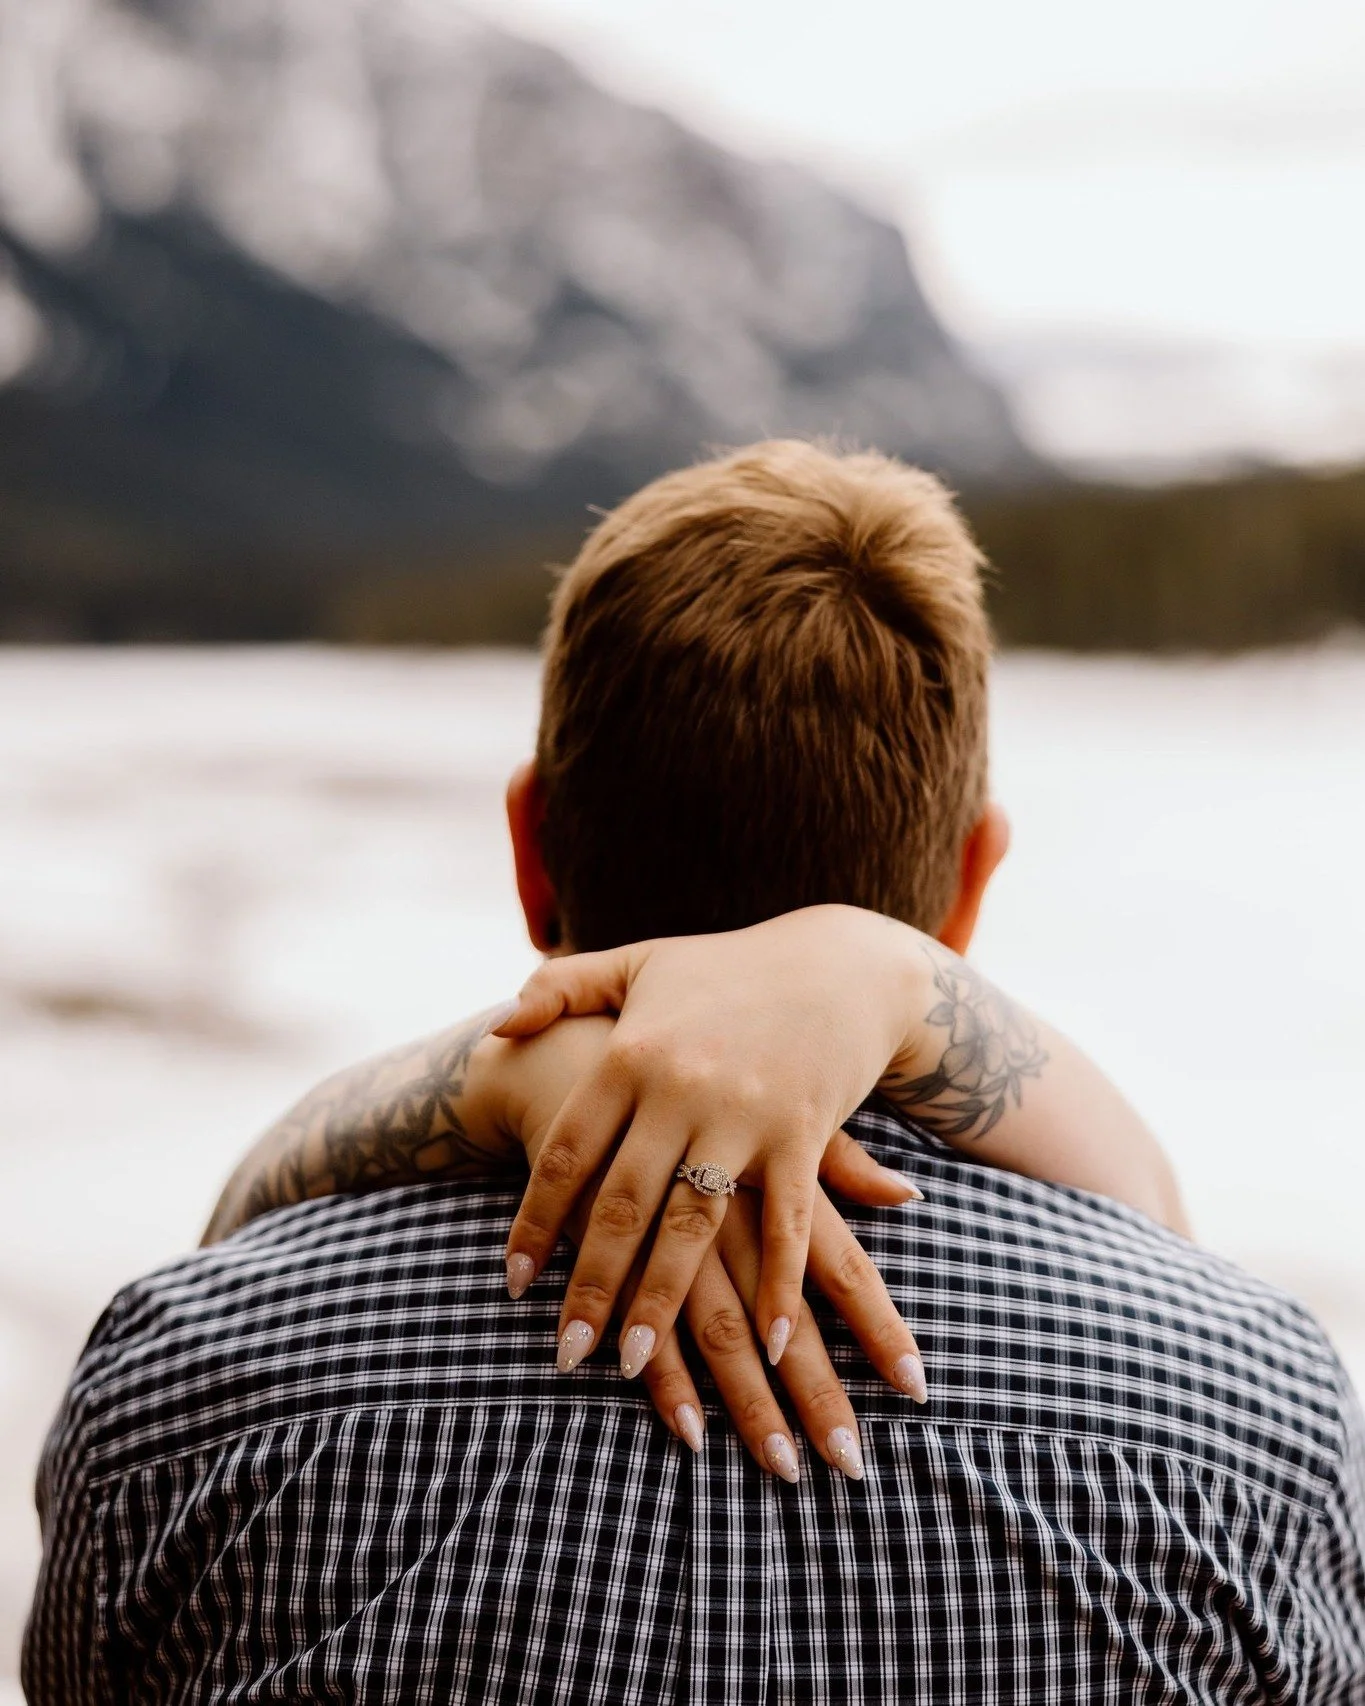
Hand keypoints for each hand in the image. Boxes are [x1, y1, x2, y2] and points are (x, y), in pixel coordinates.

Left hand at [495, 906, 930, 1386]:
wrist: (840, 962)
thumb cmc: (727, 967)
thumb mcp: (637, 963)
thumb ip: (560, 989)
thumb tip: (494, 1025)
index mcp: (631, 1052)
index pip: (567, 1152)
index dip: (536, 1220)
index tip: (514, 1281)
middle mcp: (681, 1088)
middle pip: (622, 1203)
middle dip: (590, 1284)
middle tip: (566, 1351)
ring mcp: (744, 1113)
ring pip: (691, 1223)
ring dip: (661, 1298)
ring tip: (630, 1362)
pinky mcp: (803, 1133)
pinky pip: (788, 1222)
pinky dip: (778, 1284)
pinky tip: (762, 1341)